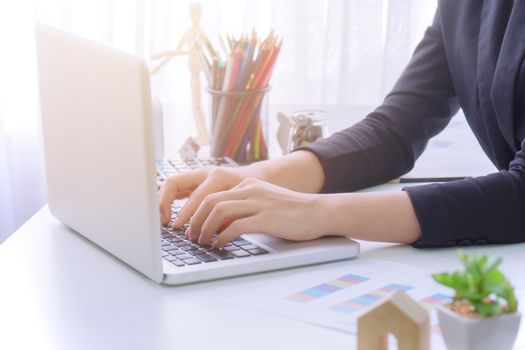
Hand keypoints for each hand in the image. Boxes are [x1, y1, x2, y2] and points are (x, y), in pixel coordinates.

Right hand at [158, 166, 254, 226]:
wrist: (258, 178)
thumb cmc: (251, 194)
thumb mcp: (242, 206)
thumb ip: (226, 218)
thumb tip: (210, 233)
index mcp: (217, 176)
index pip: (194, 195)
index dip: (185, 213)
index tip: (177, 227)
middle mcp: (205, 172)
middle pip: (174, 183)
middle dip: (165, 204)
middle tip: (165, 223)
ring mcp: (198, 175)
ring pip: (170, 183)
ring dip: (162, 201)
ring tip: (163, 220)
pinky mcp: (194, 181)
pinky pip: (175, 188)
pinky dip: (167, 200)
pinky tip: (166, 215)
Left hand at [187, 178, 330, 247]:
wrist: (319, 212)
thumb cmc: (293, 212)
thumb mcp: (265, 203)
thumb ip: (246, 209)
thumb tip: (222, 225)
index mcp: (249, 185)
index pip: (214, 194)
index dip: (198, 211)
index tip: (193, 225)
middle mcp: (251, 190)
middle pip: (211, 200)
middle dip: (196, 219)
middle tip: (191, 235)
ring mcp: (259, 203)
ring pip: (219, 211)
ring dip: (205, 228)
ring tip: (202, 241)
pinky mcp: (266, 218)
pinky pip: (236, 226)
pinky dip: (222, 237)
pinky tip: (219, 245)